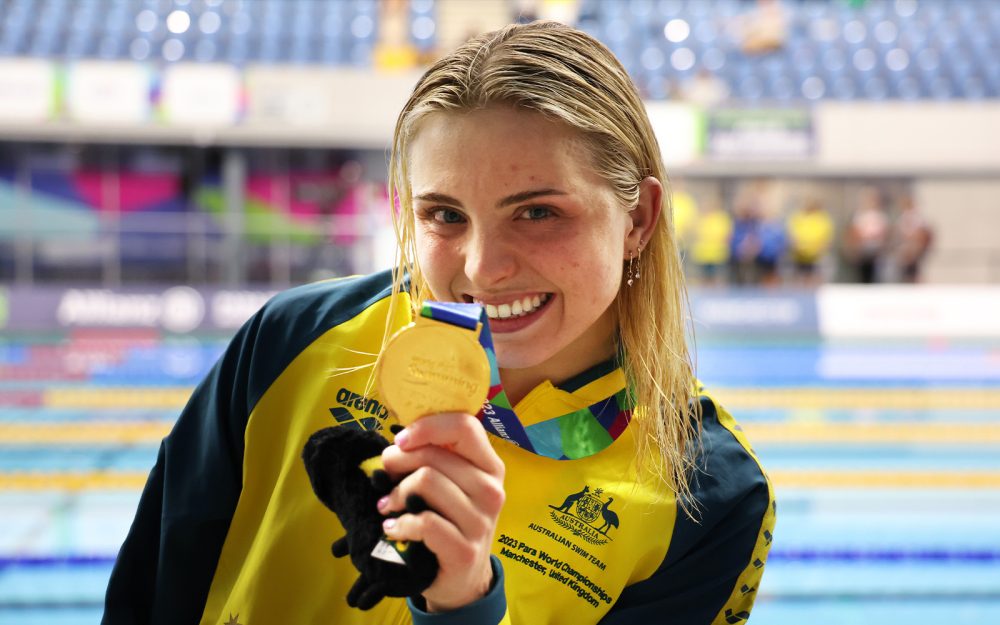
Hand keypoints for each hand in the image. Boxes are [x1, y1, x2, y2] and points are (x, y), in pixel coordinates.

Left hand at [380, 412, 505, 611]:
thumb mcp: (453, 485)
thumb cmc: (450, 522)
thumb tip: (396, 444)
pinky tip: (392, 528)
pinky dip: (399, 523)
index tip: (400, 441)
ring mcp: (481, 522)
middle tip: (384, 475)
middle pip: (434, 455)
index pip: (464, 426)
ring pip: (426, 482)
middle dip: (397, 461)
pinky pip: (424, 522)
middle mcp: (491, 490)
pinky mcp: (465, 551)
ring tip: (386, 505)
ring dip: (395, 494)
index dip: (427, 426)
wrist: (463, 579)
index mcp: (490, 466)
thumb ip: (435, 458)